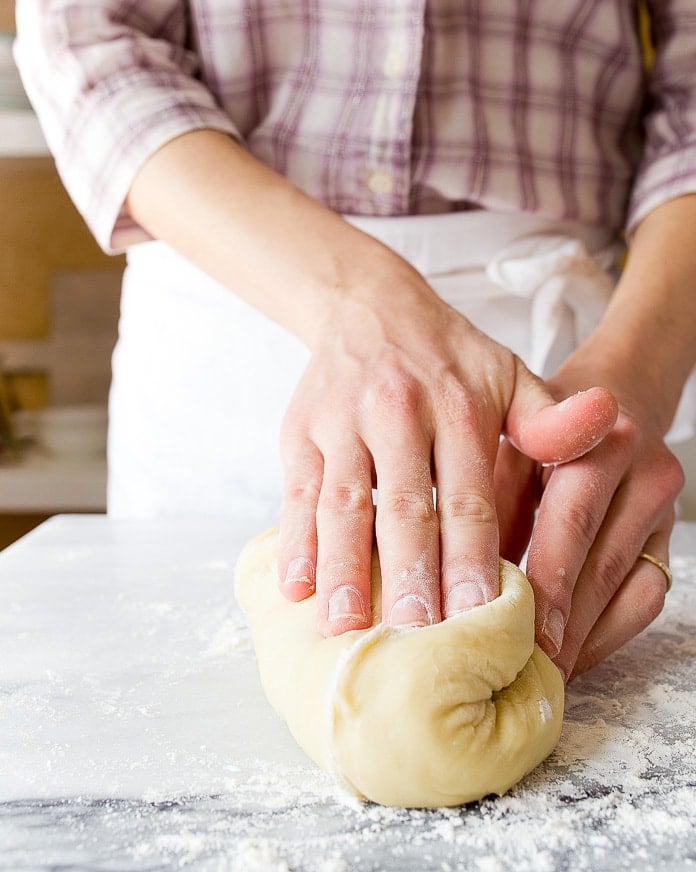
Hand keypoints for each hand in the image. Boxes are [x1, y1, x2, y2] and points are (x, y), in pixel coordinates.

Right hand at [276, 264, 617, 635]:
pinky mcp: (301, 433)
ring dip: (344, 568)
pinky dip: (294, 541)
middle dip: (408, 576)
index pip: (468, 495)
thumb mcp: (508, 374)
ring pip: (342, 504)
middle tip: (413, 638)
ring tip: (346, 628)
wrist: (367, 304)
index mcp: (457, 406)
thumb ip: (551, 417)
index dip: (471, 557)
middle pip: (404, 507)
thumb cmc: (447, 357)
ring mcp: (342, 423)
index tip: (475, 614)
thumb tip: (610, 419)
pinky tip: (295, 588)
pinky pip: (296, 492)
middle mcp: (397, 413)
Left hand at [496, 386, 683, 681]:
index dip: (543, 584)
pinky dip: (611, 631)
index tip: (511, 632)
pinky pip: (649, 595)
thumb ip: (490, 501)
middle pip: (603, 562)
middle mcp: (640, 469)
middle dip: (562, 626)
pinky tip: (575, 652)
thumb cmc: (537, 429)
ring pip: (633, 588)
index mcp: (593, 440)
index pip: (571, 521)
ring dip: (587, 637)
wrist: (604, 399)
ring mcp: (663, 504)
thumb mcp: (506, 447)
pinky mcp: (671, 534)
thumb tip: (455, 577)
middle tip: (522, 670)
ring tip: (544, 672)